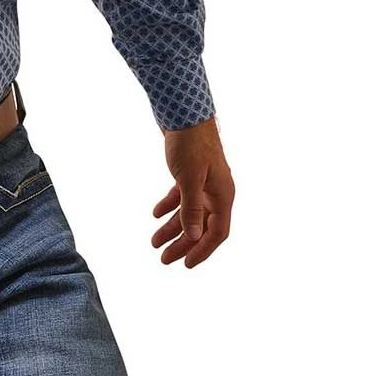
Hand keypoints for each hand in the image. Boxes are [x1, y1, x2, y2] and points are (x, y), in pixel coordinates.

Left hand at [151, 115, 234, 268]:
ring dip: (173, 228)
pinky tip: (154, 215)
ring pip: (189, 212)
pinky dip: (169, 206)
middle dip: (183, 244)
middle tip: (163, 259)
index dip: (202, 251)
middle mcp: (216, 191)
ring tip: (154, 243)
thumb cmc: (190, 143)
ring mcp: (204, 181)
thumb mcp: (189, 178)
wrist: (183, 111)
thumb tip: (195, 236)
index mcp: (223, 195)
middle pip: (201, 226)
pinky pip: (182, 197)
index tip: (185, 264)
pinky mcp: (190, 172)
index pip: (217, 233)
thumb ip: (192, 207)